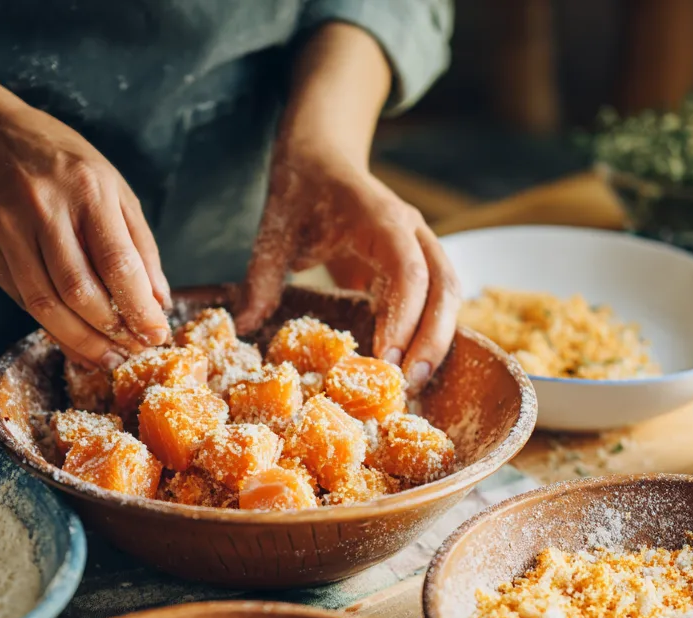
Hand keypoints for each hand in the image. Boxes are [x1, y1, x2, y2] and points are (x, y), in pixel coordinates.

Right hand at [0, 101, 171, 369]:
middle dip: (110, 331)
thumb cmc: (60, 162)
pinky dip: (51, 327)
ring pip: (45, 303)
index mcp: (88, 188)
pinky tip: (73, 340)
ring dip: (80, 340)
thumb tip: (160, 301)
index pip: (118, 263)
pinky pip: (21, 298)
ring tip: (105, 357)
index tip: (156, 335)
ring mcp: (7, 226)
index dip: (139, 308)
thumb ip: (138, 244)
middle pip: (79, 291)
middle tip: (130, 352)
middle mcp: (44, 207)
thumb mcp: (112, 187)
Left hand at [237, 149, 460, 392]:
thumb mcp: (275, 229)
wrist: (324, 157)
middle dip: (432, 338)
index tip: (388, 356)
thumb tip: (243, 323)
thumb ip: (262, 275)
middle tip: (410, 384)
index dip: (404, 314)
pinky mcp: (416, 264)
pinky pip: (436, 299)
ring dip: (437, 339)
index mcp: (381, 219)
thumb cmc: (302, 190)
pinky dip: (429, 332)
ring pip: (448, 294)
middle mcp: (411, 231)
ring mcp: (420, 246)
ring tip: (413, 384)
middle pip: (443, 286)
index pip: (408, 268)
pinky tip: (410, 366)